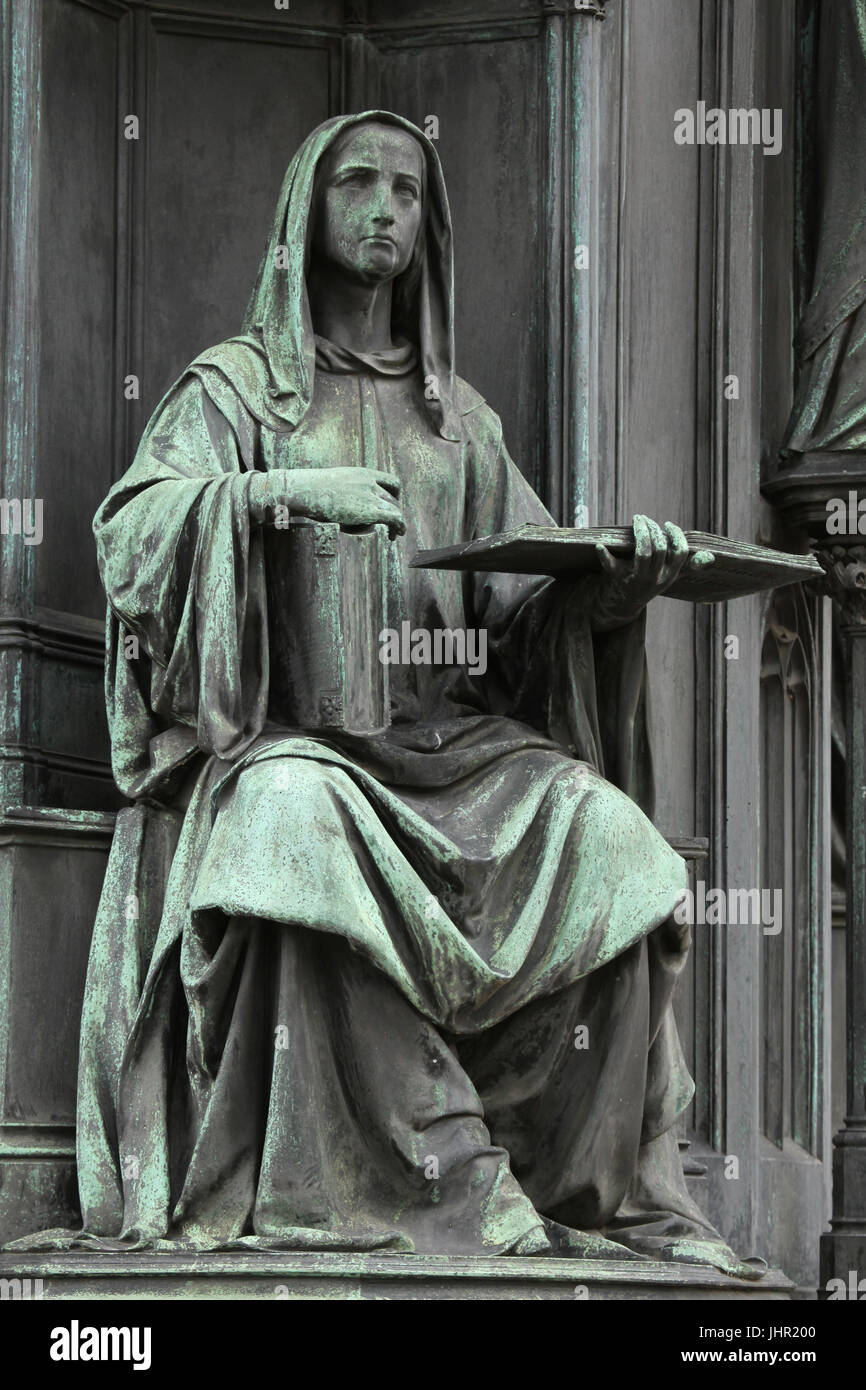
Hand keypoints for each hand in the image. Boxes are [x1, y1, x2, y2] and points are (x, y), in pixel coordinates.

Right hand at [249, 467, 404, 536]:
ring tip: (393, 535)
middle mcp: (370, 482)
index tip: (390, 506)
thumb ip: (346, 495)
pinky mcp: (369, 510)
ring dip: (397, 523)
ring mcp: (370, 495)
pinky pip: (394, 518)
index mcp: (363, 474)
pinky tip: (396, 535)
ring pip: (394, 509)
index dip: (394, 495)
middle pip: (392, 498)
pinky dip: (400, 526)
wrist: (304, 490)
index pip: (391, 481)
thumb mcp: (333, 486)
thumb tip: (345, 509)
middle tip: (391, 526)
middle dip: (394, 512)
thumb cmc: (311, 491)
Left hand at [586, 515, 713, 629]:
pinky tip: (600, 546)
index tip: (667, 524)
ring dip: (640, 532)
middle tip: (644, 518)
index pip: (680, 553)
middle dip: (653, 529)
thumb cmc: (648, 583)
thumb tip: (710, 557)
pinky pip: (611, 567)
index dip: (676, 536)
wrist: (623, 605)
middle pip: (659, 549)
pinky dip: (604, 556)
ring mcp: (637, 580)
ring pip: (643, 553)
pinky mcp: (618, 580)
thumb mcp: (670, 577)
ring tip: (637, 519)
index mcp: (670, 575)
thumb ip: (689, 566)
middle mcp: (655, 578)